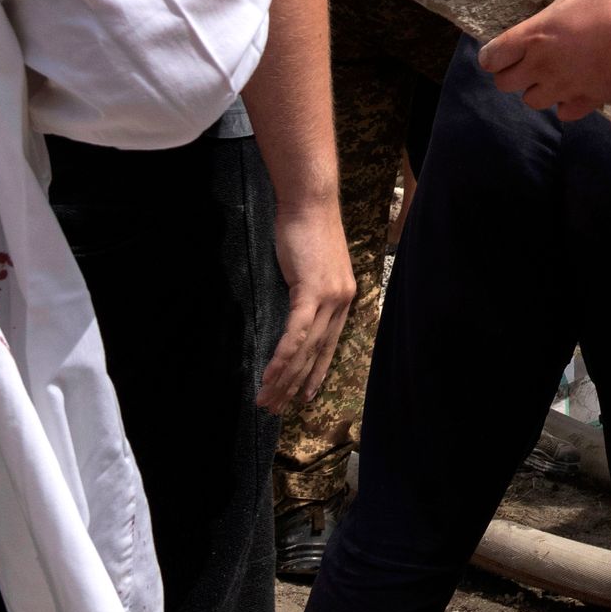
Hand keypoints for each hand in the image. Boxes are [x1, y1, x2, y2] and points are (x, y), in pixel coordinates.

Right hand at [256, 193, 355, 416]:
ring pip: (305, 349)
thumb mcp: (310, 269)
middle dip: (296, 385)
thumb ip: (306, 294)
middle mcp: (342, 301)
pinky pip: (296, 332)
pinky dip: (282, 357)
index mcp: (344, 298)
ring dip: (284, 378)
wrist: (310, 203)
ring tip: (266, 399)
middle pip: (317, 353)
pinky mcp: (312, 291)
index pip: (329, 345)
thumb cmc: (306, 231)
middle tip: (277, 408)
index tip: (306, 396)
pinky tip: (269, 375)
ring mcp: (330, 297)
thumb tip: (292, 314)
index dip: (316, 372)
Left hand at [479, 0, 610, 117]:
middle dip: (511, 73)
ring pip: (532, 101)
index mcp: (536, 36)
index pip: (491, 57)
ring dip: (537, 89)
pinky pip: (564, 112)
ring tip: (550, 75)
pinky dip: (565, 103)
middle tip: (526, 60)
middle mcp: (542, 66)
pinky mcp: (587, 102)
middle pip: (505, 84)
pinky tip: (575, 89)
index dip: (492, 54)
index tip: (502, 49)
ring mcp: (564, 87)